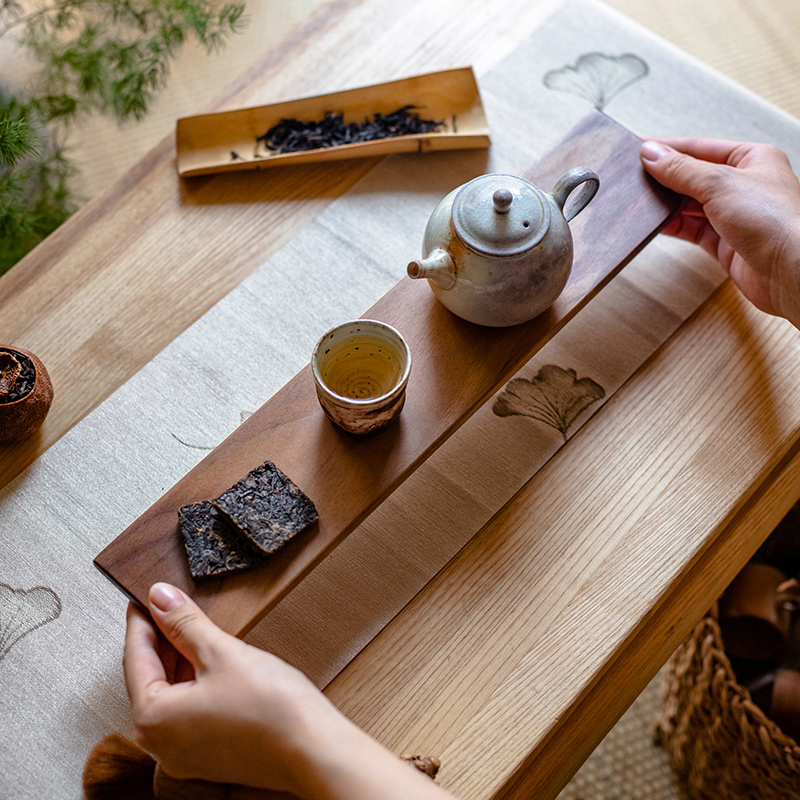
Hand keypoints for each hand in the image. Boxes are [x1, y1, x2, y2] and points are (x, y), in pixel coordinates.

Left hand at [124, 583, 455, 799]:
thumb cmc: (271, 707)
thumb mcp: (222, 652)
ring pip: (171, 696)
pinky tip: (212, 662)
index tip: (146, 597)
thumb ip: (185, 624)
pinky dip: (194, 683)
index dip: (143, 621)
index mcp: (153, 719)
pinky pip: (190, 712)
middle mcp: (162, 743)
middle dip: (162, 640)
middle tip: (171, 605)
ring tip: (194, 628)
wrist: (315, 750)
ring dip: (179, 661)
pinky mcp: (211, 756)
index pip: (136, 658)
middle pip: (150, 679)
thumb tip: (159, 597)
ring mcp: (186, 754)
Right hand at [640, 138, 799, 326]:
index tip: (640, 151)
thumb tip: (652, 154)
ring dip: (666, 204)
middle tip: (634, 177)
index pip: (700, 148)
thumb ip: (682, 169)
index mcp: (751, 159)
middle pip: (693, 176)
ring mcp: (733, 215)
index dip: (669, 149)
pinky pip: (692, 229)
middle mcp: (743, 185)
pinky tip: (655, 223)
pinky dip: (672, 226)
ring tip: (640, 200)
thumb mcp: (720, 183)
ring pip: (690, 205)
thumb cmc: (776, 221)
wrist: (791, 270)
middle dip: (665, 178)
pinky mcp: (725, 243)